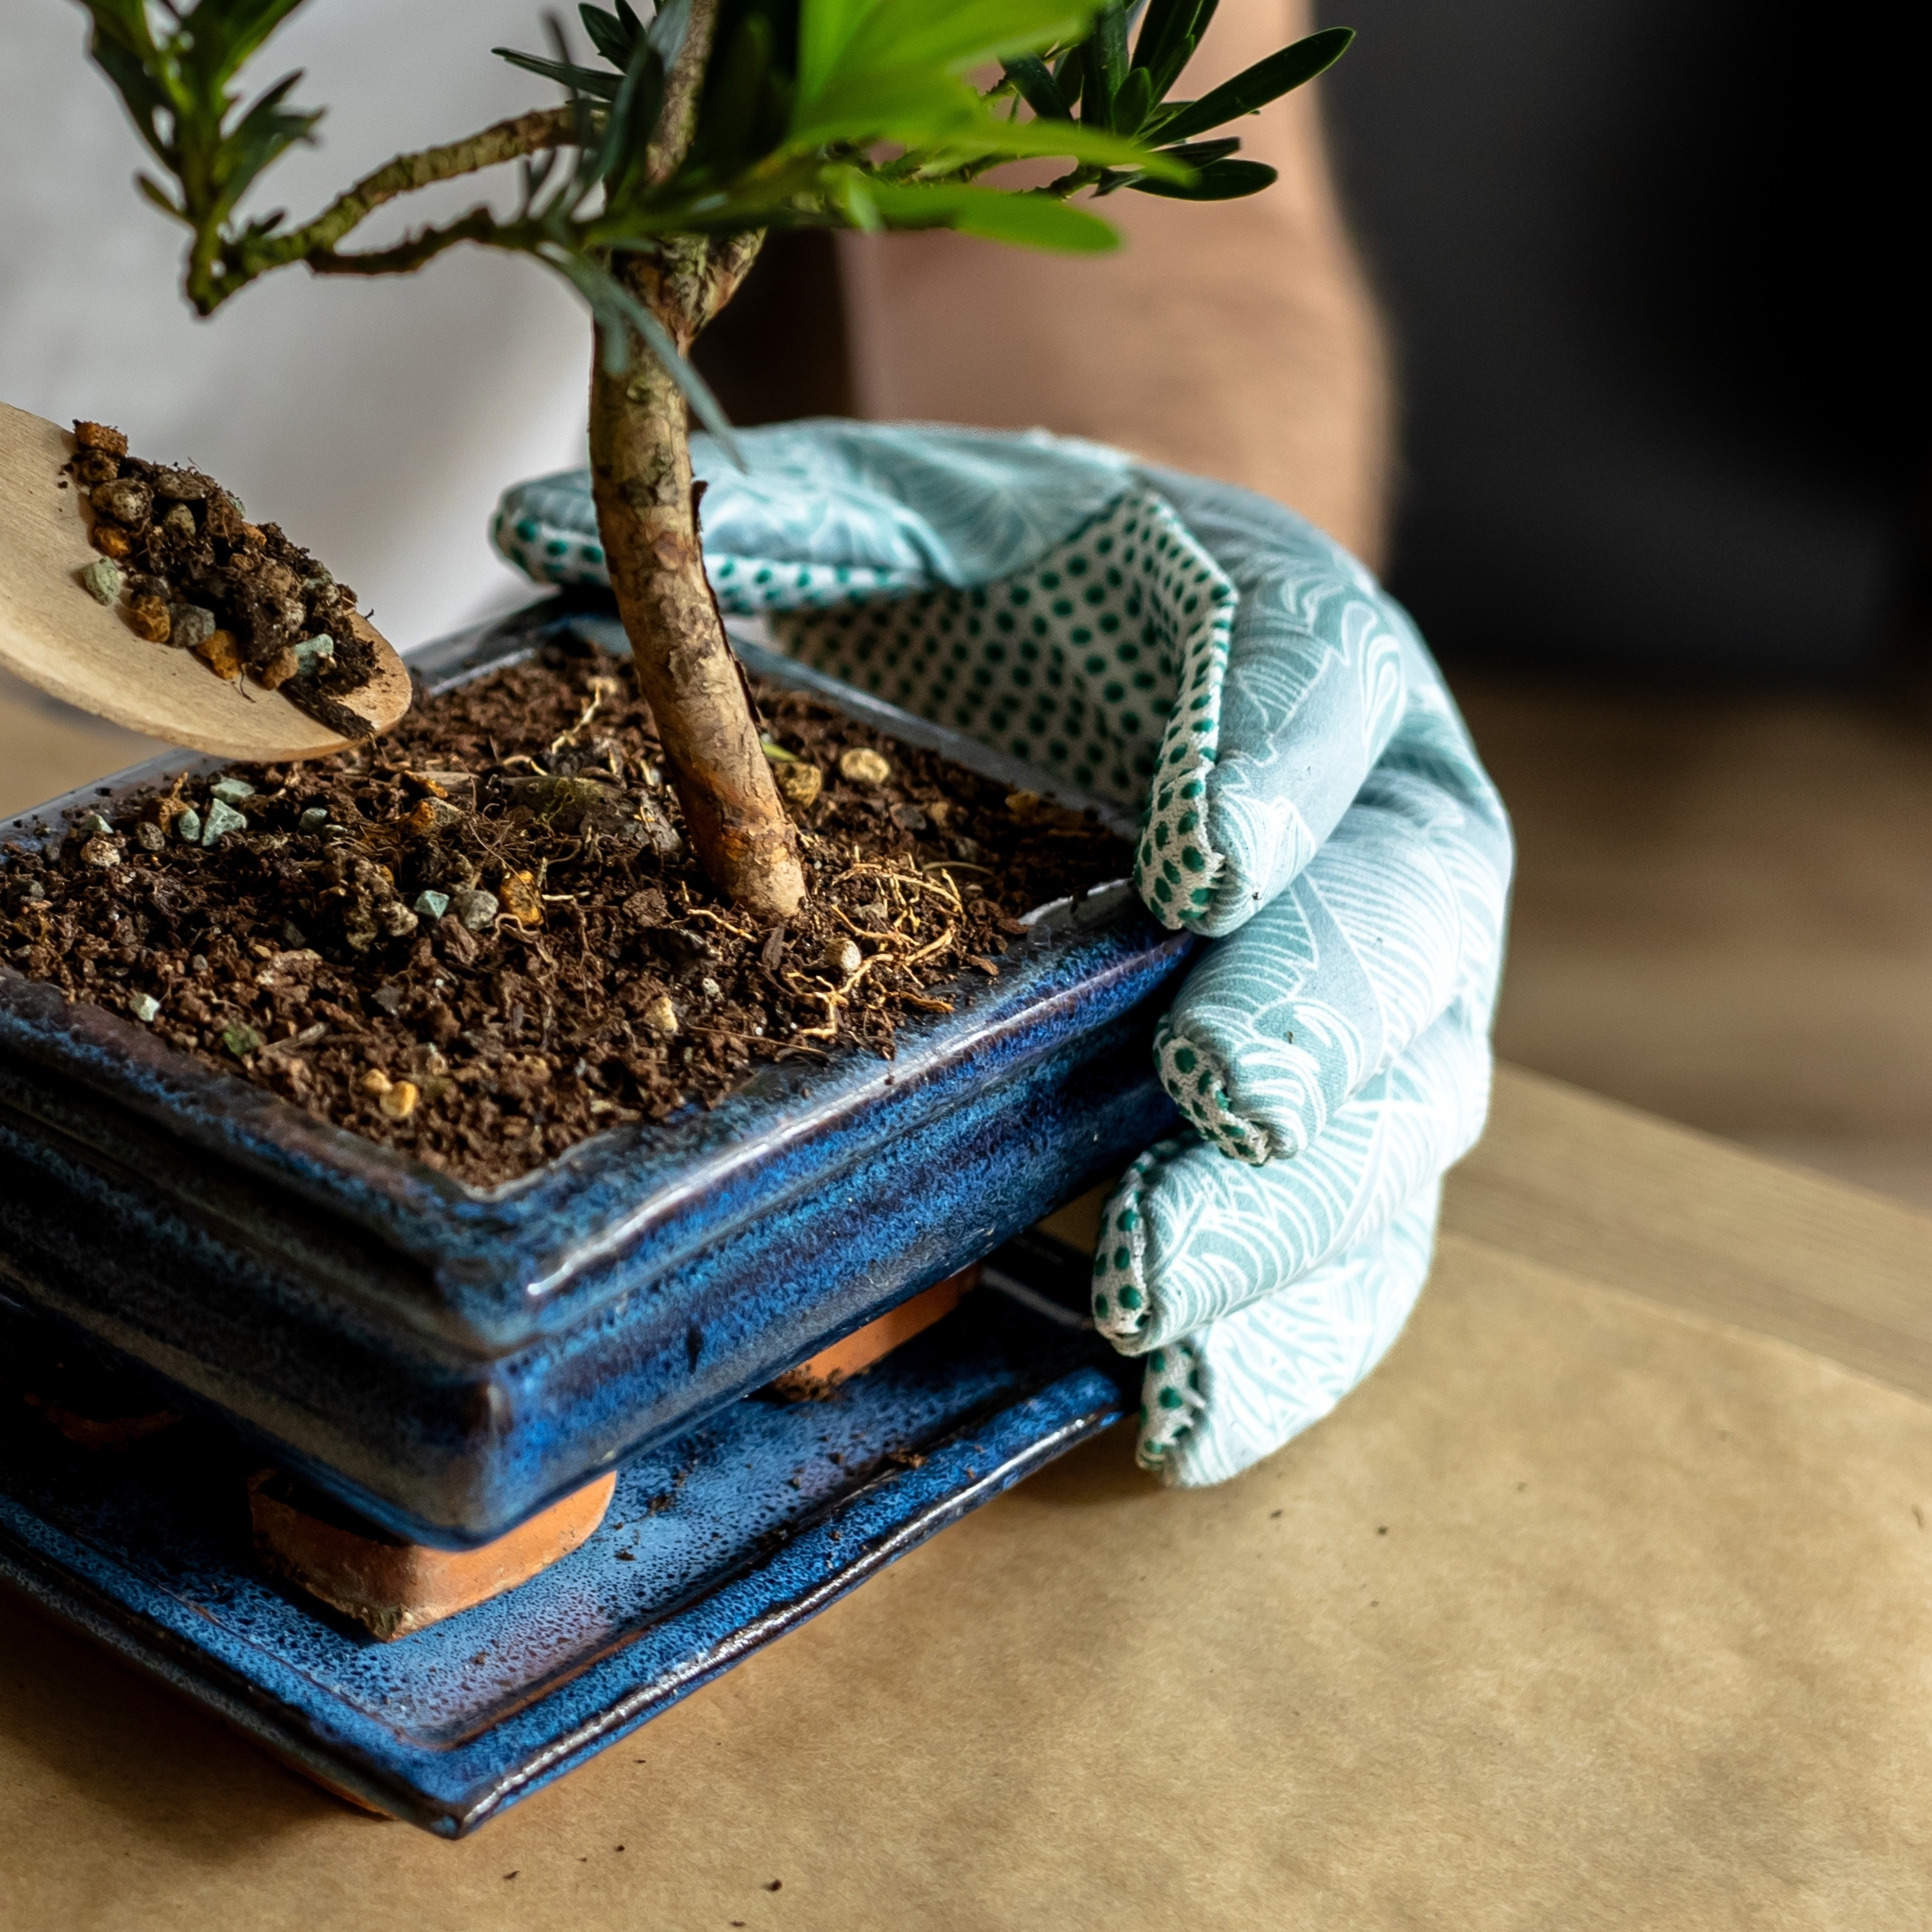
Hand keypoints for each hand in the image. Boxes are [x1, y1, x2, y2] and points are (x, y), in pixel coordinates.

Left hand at [492, 418, 1507, 1482]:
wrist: (1157, 653)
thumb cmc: (1036, 594)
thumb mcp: (927, 516)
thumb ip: (783, 519)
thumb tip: (536, 521)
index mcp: (1310, 643)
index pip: (1318, 688)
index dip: (1272, 772)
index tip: (1197, 857)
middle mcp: (1386, 832)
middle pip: (1394, 935)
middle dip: (1309, 1024)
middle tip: (1217, 1097)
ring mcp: (1380, 1009)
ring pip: (1385, 1129)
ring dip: (1281, 1225)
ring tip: (1155, 1289)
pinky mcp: (1337, 1152)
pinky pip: (1340, 1267)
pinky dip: (1272, 1350)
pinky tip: (1175, 1415)